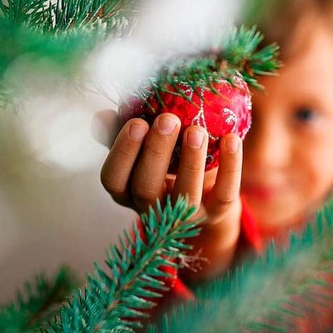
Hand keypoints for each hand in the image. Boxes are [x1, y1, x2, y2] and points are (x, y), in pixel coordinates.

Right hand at [98, 111, 242, 281]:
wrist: (206, 195)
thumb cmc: (166, 162)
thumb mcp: (142, 149)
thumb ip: (121, 131)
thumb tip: (102, 115)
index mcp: (127, 191)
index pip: (113, 178)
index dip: (122, 152)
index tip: (136, 122)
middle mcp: (152, 208)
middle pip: (146, 188)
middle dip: (156, 152)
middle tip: (168, 119)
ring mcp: (185, 216)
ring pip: (185, 196)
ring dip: (190, 161)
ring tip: (197, 130)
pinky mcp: (216, 213)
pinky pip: (224, 194)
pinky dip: (230, 167)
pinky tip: (231, 138)